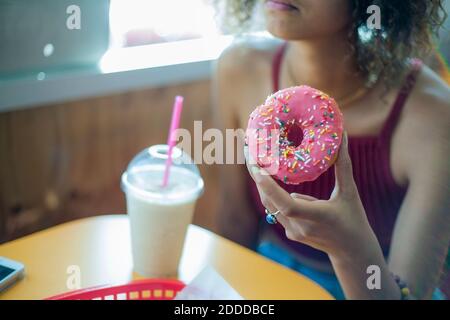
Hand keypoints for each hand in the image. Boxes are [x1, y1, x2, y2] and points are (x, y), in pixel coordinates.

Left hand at [245, 133, 374, 259]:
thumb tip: (342, 136)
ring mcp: (293, 232)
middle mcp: (300, 227)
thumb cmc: (354, 219)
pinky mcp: (291, 233)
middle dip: (258, 177)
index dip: (269, 187)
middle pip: (271, 202)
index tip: (257, 168)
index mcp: (316, 217)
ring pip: (271, 205)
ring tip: (256, 161)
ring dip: (263, 184)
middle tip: (251, 153)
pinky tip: (269, 176)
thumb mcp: (349, 192)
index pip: (286, 205)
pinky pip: (277, 209)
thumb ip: (343, 165)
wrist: (352, 251)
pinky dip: (272, 193)